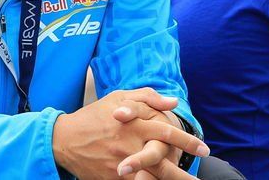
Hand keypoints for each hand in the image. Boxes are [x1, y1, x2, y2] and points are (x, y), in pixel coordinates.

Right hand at [52, 88, 208, 179]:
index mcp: (134, 124)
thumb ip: (147, 97)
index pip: (167, 132)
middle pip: (163, 161)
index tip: (203, 148)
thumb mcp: (118, 97)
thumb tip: (172, 102)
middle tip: (199, 177)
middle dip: (184, 172)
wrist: (65, 140)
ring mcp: (121, 165)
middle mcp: (130, 145)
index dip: (188, 141)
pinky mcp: (113, 178)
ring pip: (151, 177)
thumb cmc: (94, 116)